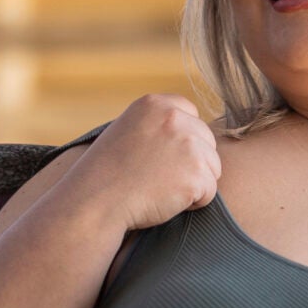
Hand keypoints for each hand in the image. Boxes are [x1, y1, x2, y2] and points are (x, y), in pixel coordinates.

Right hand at [73, 93, 221, 231]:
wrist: (95, 202)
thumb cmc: (106, 174)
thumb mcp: (127, 131)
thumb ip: (157, 124)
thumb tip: (188, 128)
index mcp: (155, 104)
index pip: (191, 116)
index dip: (180, 141)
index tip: (158, 158)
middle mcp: (174, 118)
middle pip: (207, 142)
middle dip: (191, 163)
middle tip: (157, 178)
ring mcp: (188, 145)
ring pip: (212, 167)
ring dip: (193, 183)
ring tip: (160, 189)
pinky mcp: (196, 174)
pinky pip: (210, 192)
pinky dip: (193, 202)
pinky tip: (165, 201)